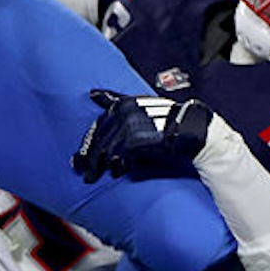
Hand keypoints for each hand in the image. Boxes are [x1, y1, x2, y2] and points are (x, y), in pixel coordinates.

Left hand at [71, 90, 214, 182]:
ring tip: (94, 177)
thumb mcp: (139, 104)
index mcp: (122, 104)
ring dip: (100, 166)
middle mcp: (123, 113)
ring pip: (106, 151)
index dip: (87, 144)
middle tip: (83, 172)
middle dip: (89, 158)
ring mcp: (129, 127)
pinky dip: (119, 167)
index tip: (78, 157)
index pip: (97, 126)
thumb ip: (116, 100)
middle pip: (98, 140)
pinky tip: (117, 173)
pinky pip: (121, 158)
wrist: (190, 126)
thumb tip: (92, 93)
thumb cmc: (166, 117)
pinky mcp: (137, 141)